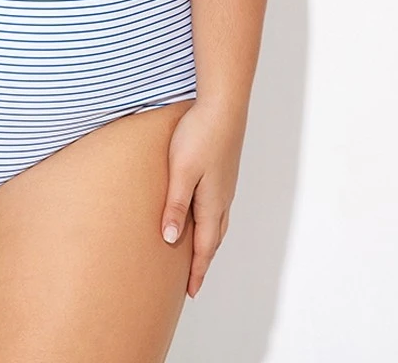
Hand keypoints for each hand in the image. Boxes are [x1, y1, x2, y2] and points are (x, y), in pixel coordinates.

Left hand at [160, 99, 246, 298]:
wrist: (222, 104)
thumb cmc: (199, 135)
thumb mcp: (181, 172)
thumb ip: (176, 206)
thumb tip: (171, 241)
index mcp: (212, 203)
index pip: (205, 247)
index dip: (197, 271)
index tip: (191, 292)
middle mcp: (223, 197)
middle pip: (214, 238)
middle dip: (203, 260)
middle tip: (193, 280)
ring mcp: (225, 183)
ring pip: (217, 221)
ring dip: (208, 240)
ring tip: (197, 251)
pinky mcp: (223, 169)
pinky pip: (217, 204)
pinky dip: (210, 219)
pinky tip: (202, 211)